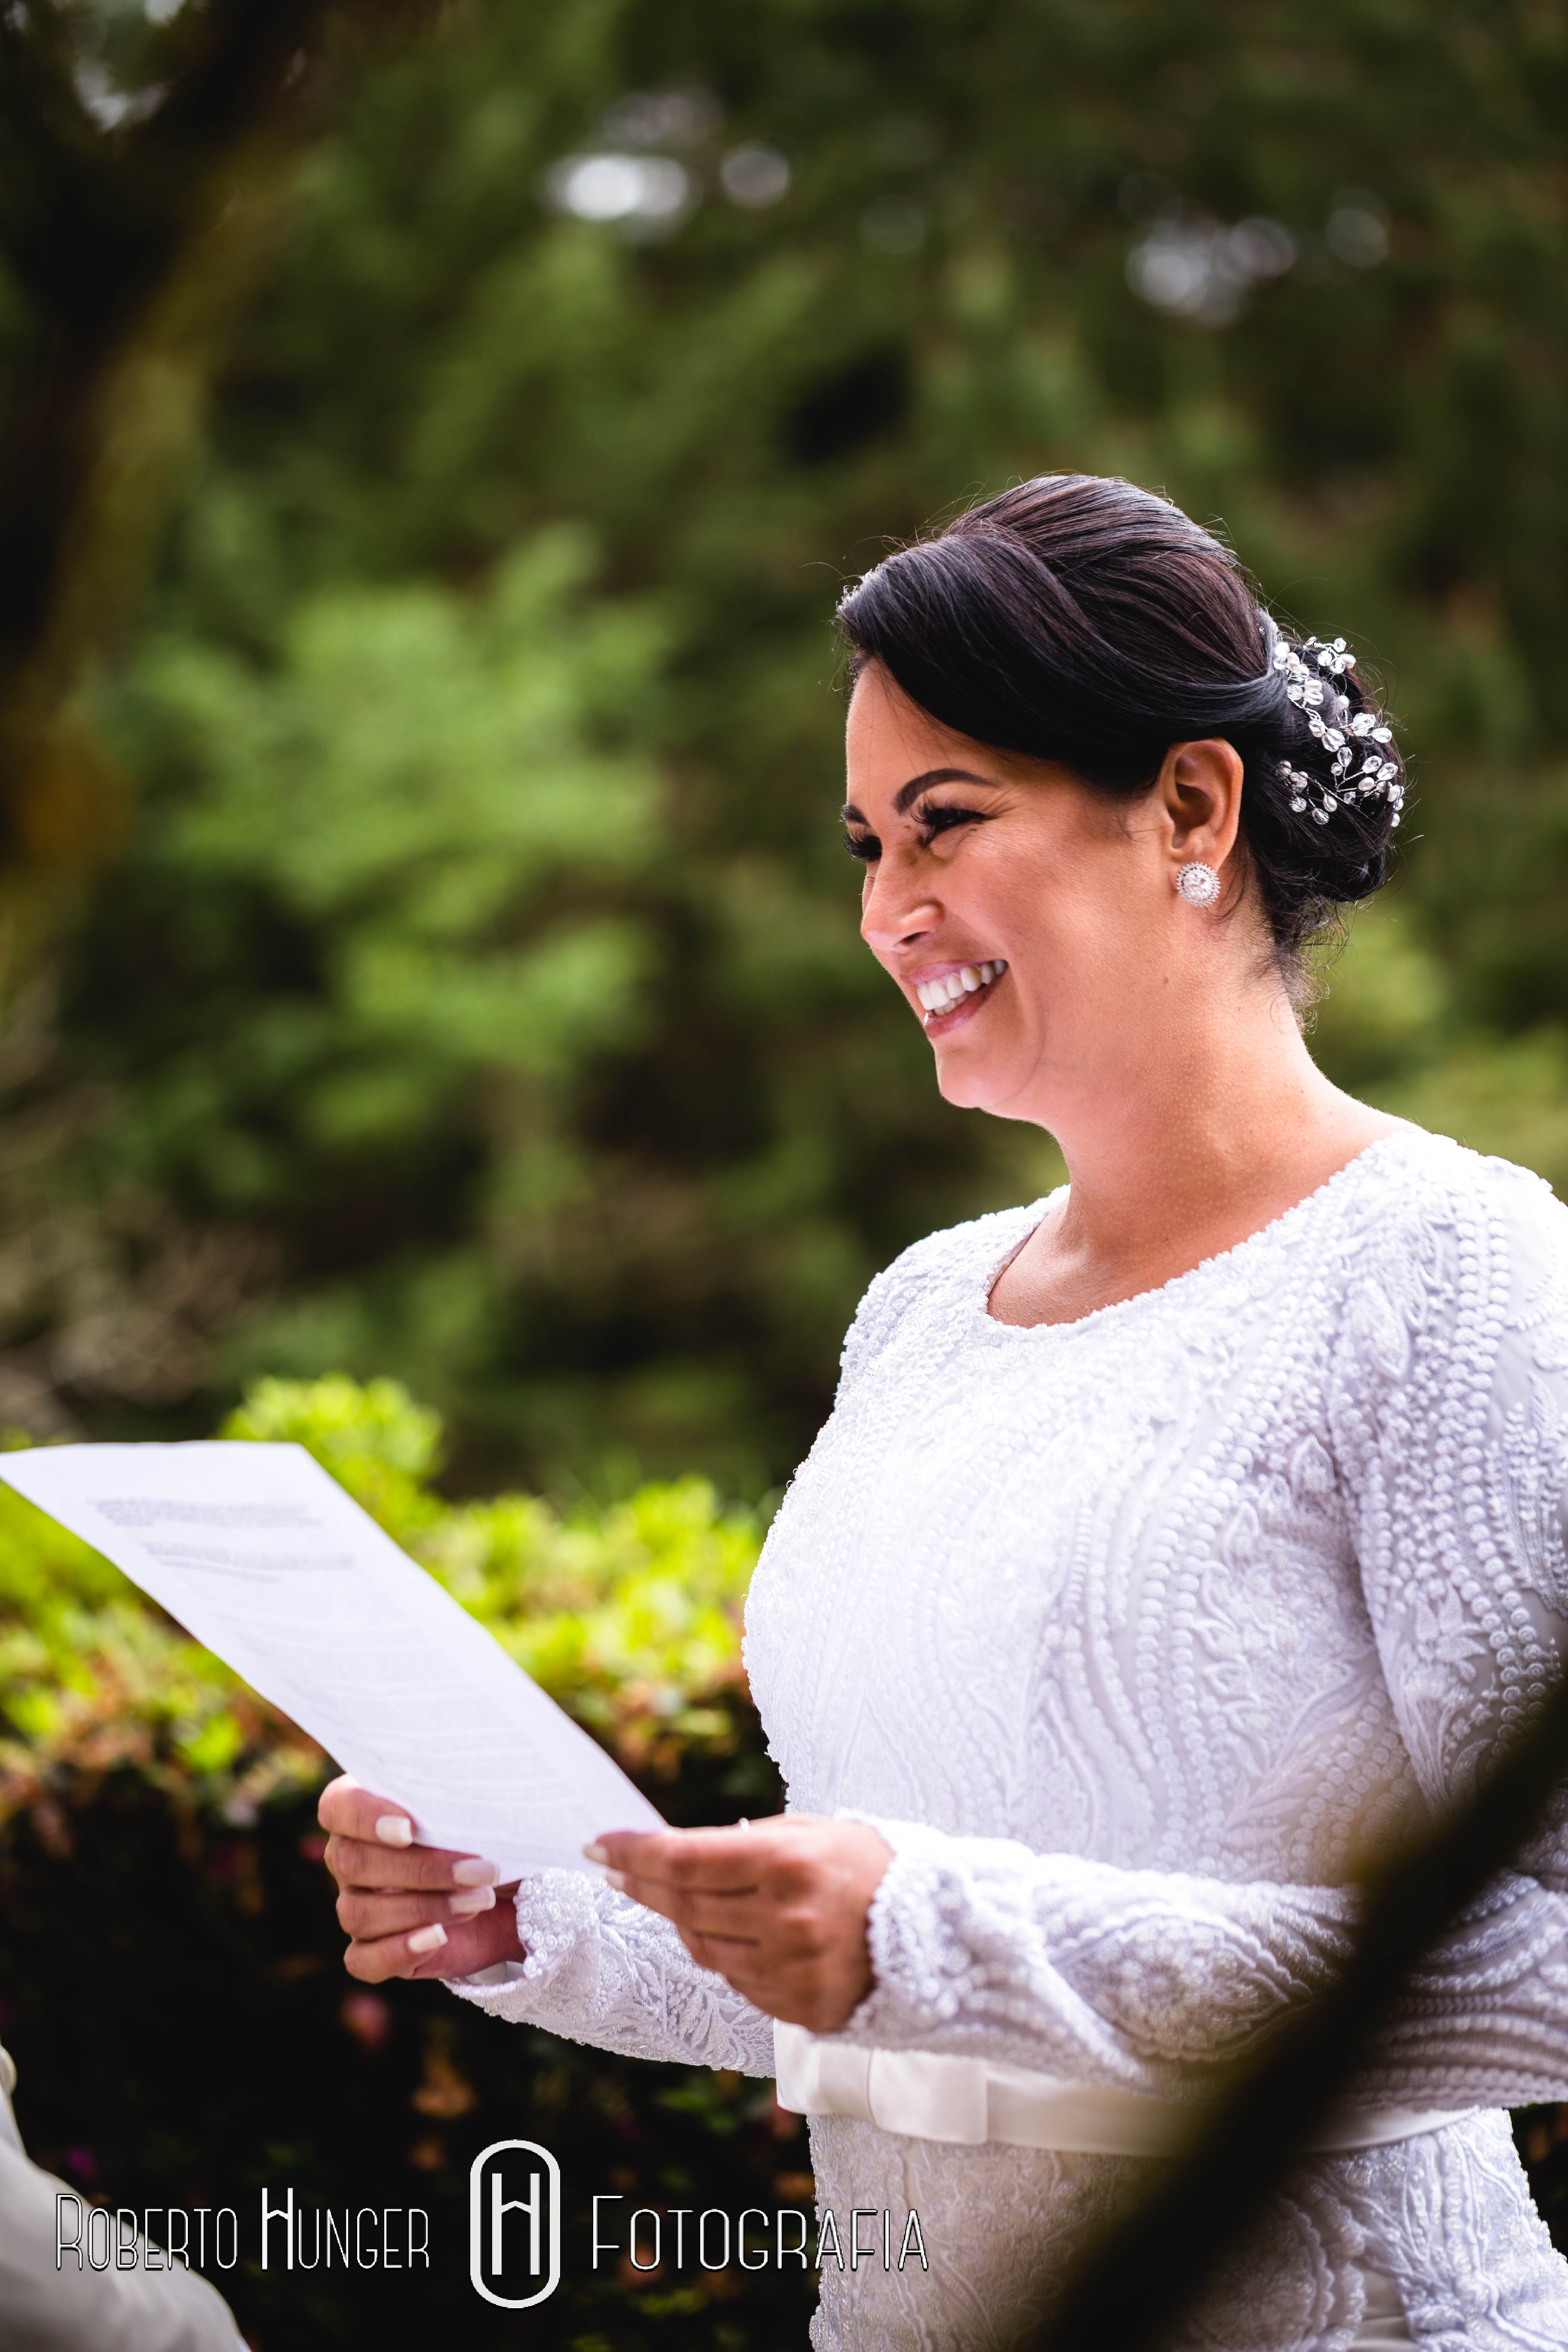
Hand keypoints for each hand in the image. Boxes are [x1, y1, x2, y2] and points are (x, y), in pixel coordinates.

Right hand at [318, 1774, 522, 1982]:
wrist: (517, 1888)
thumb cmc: (493, 1833)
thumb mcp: (484, 1810)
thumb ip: (461, 1802)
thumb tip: (463, 1807)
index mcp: (365, 1806)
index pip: (340, 1806)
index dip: (366, 1818)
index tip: (410, 1830)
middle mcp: (350, 1855)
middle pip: (353, 1863)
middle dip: (421, 1868)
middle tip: (478, 1870)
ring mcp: (357, 1904)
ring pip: (359, 1912)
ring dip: (423, 1908)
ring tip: (477, 1901)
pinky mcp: (372, 1950)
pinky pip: (361, 1960)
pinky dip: (397, 1951)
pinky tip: (437, 1938)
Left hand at [591, 1815, 891, 2033]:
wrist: (935, 1928)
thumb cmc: (864, 1865)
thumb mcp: (809, 1831)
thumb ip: (744, 1843)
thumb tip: (672, 1858)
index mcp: (785, 1863)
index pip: (683, 1860)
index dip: (633, 1852)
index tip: (597, 1845)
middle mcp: (784, 1919)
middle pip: (684, 1906)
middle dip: (642, 1885)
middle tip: (616, 1870)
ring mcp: (792, 1969)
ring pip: (704, 1949)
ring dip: (684, 1922)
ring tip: (683, 1900)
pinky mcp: (801, 2007)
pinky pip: (738, 1981)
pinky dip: (727, 1955)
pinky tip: (738, 1934)